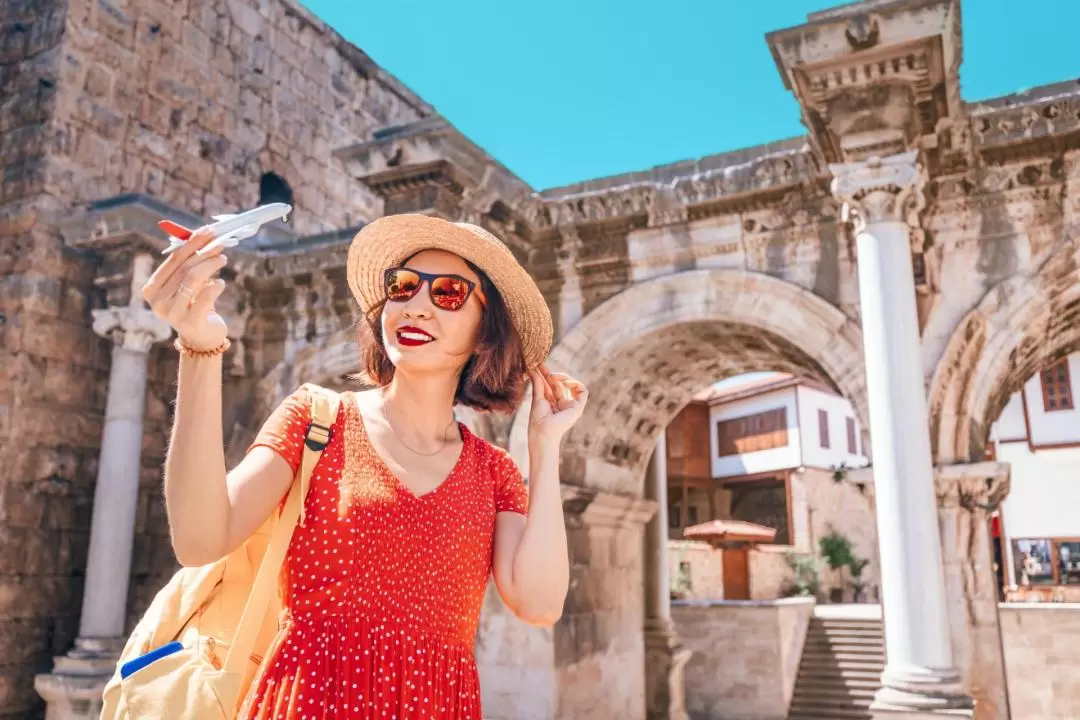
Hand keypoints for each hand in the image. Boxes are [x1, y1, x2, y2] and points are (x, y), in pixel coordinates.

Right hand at [142, 227, 229, 350]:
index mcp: (152, 288)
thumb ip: (191, 263)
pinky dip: (215, 286)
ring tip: (223, 259)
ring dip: (210, 265)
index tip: (208, 231)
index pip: (173, 260)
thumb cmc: (194, 305)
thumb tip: (205, 236)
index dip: (192, 244)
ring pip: (194, 279)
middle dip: (204, 252)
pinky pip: (205, 297)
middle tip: (220, 243)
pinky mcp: (189, 322)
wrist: (201, 337)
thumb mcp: (188, 284)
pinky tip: (221, 283)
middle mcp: (157, 301)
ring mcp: (172, 313)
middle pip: (184, 268)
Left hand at [528, 365, 587, 443]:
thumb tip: (532, 368)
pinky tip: (565, 382)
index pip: (550, 385)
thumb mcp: (537, 398)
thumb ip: (537, 383)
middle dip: (552, 374)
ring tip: (553, 376)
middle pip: (559, 384)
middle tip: (542, 366)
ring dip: (563, 377)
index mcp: (551, 404)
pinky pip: (583, 392)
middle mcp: (562, 404)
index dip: (546, 375)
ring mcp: (570, 406)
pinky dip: (576, 384)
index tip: (539, 365)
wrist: (543, 433)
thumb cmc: (538, 421)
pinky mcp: (578, 408)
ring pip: (571, 385)